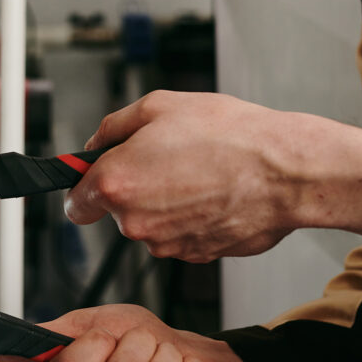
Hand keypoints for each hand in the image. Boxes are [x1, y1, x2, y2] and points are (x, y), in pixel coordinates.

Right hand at [0, 305, 261, 361]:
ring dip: (167, 356)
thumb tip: (3, 352)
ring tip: (162, 359)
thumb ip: (49, 338)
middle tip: (141, 345)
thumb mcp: (88, 326)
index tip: (105, 336)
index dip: (96, 344)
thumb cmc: (132, 343)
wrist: (177, 357)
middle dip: (139, 343)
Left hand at [65, 91, 361, 261]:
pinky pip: (181, 235)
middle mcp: (135, 221)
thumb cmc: (229, 135)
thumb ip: (113, 127)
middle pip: (117, 211)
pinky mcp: (196, 255)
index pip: (75, 203)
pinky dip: (192, 218)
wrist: (286, 171)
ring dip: (165, 203)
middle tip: (168, 158)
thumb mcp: (159, 106)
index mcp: (117, 183)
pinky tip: (215, 193)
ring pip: (151, 224)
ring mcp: (166, 244)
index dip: (85, 187)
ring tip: (199, 173)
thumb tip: (95, 144)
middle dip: (134, 188)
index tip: (96, 178)